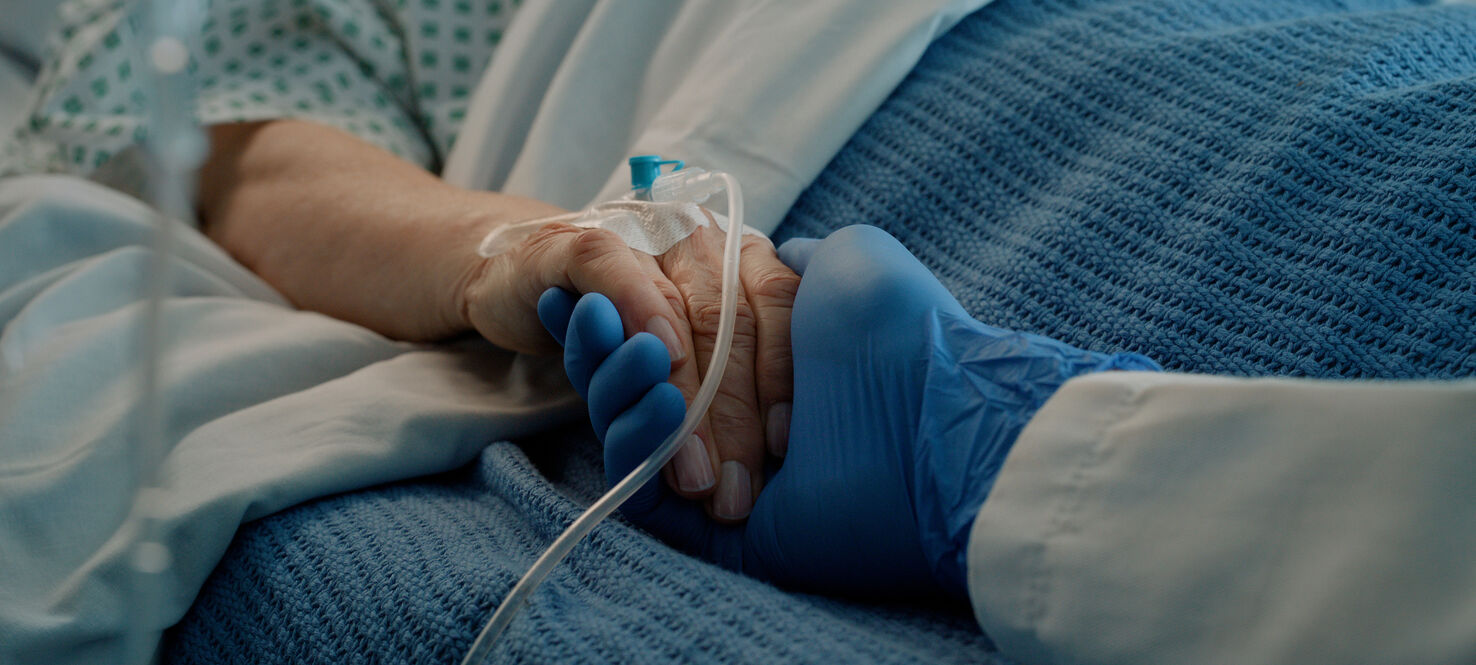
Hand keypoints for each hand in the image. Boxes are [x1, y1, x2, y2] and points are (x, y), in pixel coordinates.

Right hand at [463, 219, 797, 521]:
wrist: (523, 281)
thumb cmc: (621, 325)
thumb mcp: (687, 345)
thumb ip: (736, 369)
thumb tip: (781, 442)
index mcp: (738, 254)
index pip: (780, 305)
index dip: (784, 375)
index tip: (783, 444)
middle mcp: (698, 237)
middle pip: (731, 324)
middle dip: (734, 417)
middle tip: (731, 490)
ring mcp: (640, 235)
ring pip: (677, 312)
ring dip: (686, 397)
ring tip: (692, 472)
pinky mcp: (577, 244)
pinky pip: (614, 274)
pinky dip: (639, 311)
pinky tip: (655, 361)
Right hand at [543, 225, 1158, 597]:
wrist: (932, 415)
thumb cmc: (897, 333)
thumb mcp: (846, 262)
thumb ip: (797, 259)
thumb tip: (775, 258)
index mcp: (766, 356)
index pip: (676, 331)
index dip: (631, 310)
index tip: (595, 290)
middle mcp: (738, 413)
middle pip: (644, 375)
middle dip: (613, 342)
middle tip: (595, 314)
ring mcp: (719, 468)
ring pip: (632, 422)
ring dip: (611, 378)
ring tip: (615, 339)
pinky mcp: (704, 524)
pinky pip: (635, 480)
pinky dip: (624, 431)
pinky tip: (646, 388)